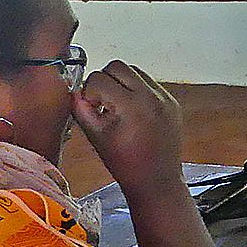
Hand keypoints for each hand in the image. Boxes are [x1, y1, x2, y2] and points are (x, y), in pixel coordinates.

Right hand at [73, 62, 183, 195]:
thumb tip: (75, 91)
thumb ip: (80, 108)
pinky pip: (149, 83)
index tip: (93, 108)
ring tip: (117, 107)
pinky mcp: (172, 102)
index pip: (99, 78)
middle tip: (102, 103)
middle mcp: (152, 96)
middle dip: (104, 81)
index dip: (89, 92)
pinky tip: (132, 111)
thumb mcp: (95, 135)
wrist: (156, 179)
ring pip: (134, 71)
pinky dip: (136, 90)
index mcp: (132, 105)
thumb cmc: (125, 162)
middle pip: (118, 66)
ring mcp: (165, 98)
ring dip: (121, 82)